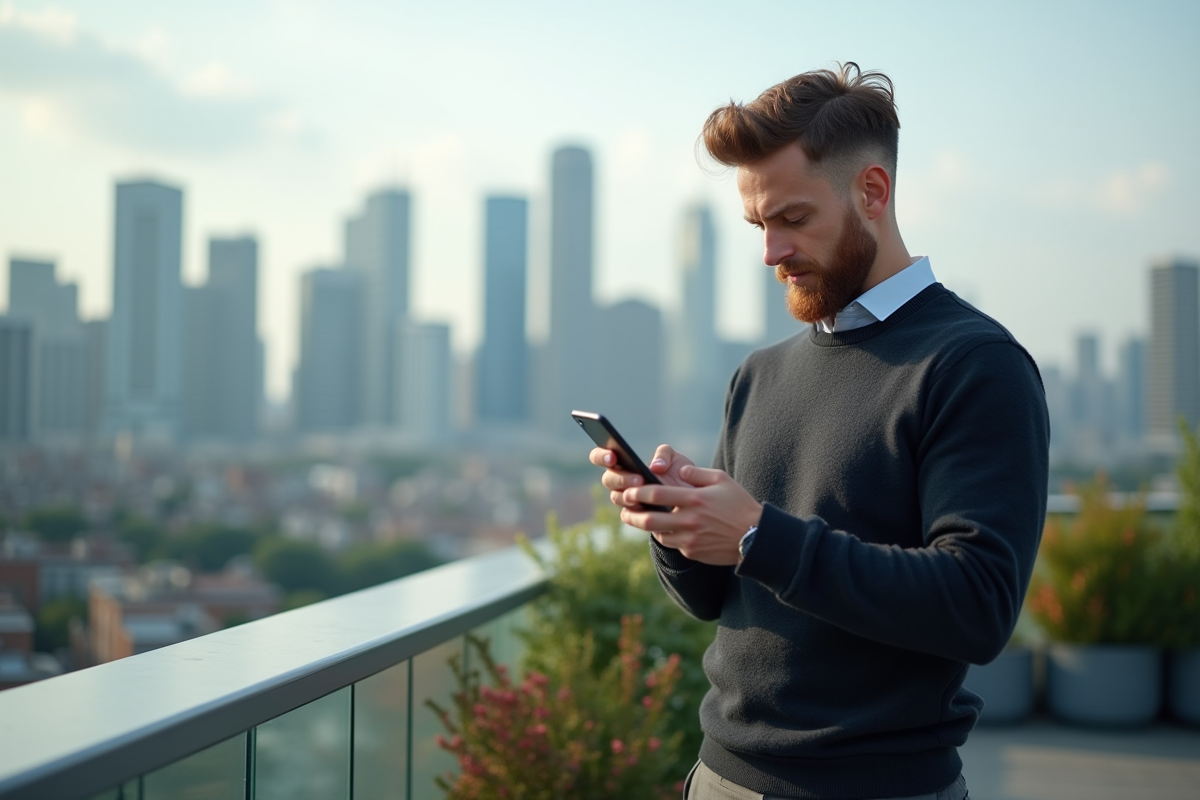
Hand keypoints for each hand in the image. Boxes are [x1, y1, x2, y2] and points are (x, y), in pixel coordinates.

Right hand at [589, 444, 693, 509]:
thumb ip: (664, 455)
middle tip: (639, 479)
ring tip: (643, 491)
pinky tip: (645, 507)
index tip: (612, 456)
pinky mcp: (635, 515)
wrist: (691, 497)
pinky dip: (634, 510)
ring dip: (627, 494)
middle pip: (608, 479)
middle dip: (621, 479)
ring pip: (616, 497)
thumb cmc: (679, 474)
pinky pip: (627, 514)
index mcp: (624, 462)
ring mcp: (626, 498)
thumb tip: (655, 467)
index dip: (601, 456)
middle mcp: (621, 480)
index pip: (602, 456)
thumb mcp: (675, 458)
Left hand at [621, 465, 762, 566]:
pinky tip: (664, 529)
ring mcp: (689, 538)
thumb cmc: (739, 504)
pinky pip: (672, 544)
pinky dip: (666, 536)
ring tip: (638, 519)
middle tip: (624, 509)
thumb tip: (678, 470)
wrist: (755, 536)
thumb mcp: (722, 480)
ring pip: (657, 534)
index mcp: (694, 499)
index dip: (638, 492)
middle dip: (631, 514)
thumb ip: (697, 473)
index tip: (628, 491)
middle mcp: (689, 520)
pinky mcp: (693, 551)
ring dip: (646, 527)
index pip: (656, 494)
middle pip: (649, 519)